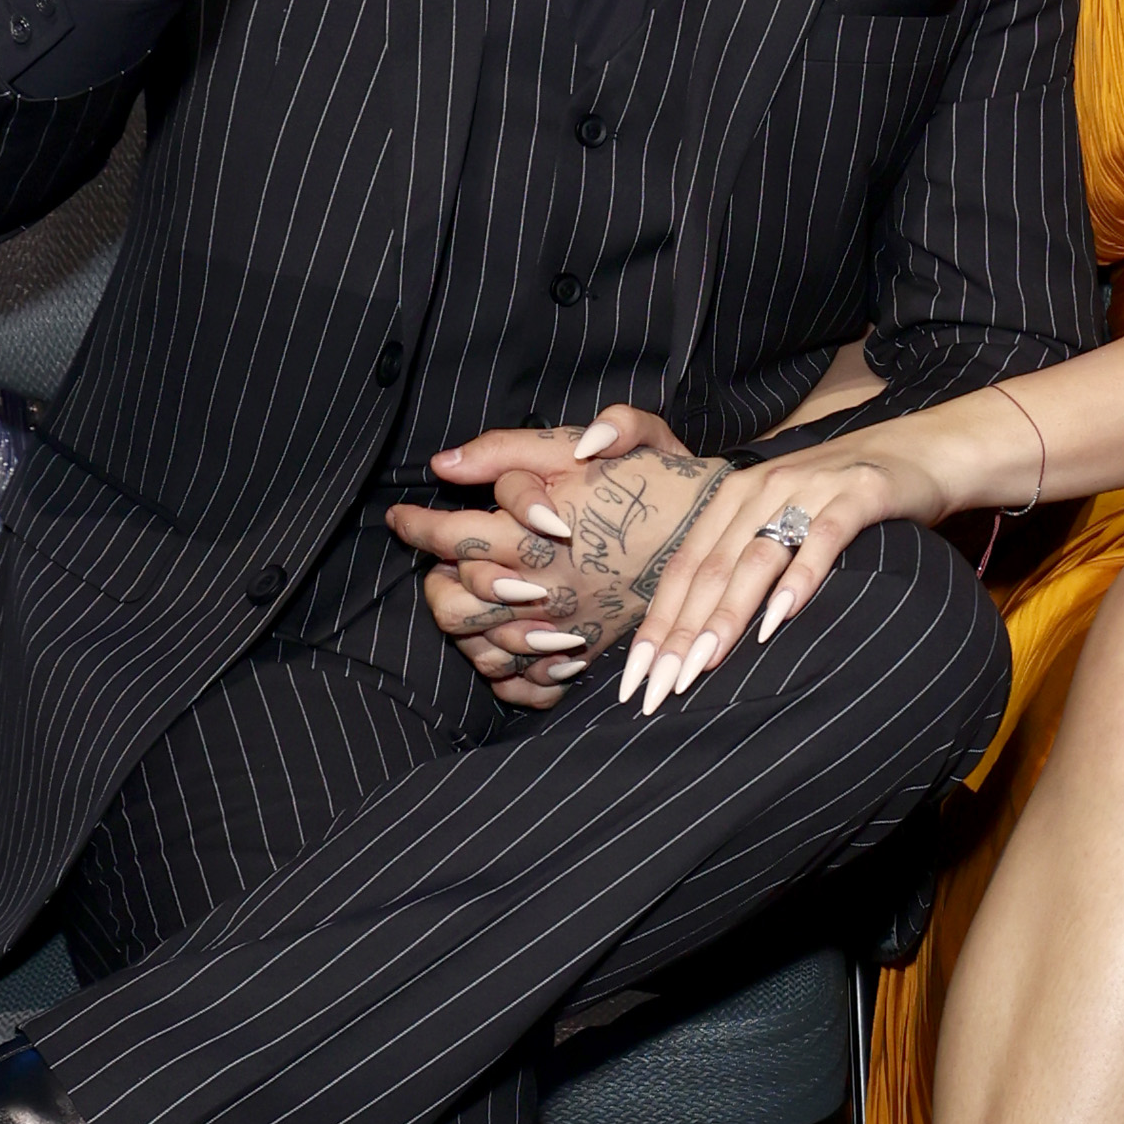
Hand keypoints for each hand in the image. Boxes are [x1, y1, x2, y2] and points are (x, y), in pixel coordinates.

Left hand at [388, 423, 719, 707]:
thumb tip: (445, 462)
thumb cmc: (658, 480)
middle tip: (434, 558)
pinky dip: (499, 668)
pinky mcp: (587, 651)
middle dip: (432, 579)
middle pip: (452, 603)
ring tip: (463, 593)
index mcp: (538, 533)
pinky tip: (498, 639)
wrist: (723, 534)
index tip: (399, 517)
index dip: (415, 526)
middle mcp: (545, 587)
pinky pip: (521, 680)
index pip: (451, 536)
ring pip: (481, 645)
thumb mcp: (587, 442)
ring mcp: (565, 626)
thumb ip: (513, 448)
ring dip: (461, 623)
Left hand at [611, 431, 955, 713]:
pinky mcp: (858, 494)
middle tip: (659, 689)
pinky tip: (779, 619)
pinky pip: (823, 540)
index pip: (683, 568)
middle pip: (710, 569)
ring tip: (702, 665)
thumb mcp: (780, 520)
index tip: (635, 680)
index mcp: (732, 498)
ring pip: (755, 558)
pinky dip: (799, 579)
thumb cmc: (841, 500)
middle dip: (680, 634)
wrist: (919, 451)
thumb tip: (696, 637)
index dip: (657, 624)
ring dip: (727, 615)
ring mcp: (810, 489)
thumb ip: (740, 560)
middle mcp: (762, 489)